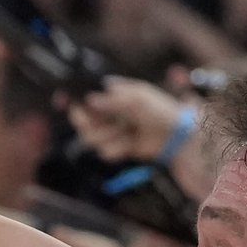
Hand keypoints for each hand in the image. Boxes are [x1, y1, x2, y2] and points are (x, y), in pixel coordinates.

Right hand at [69, 76, 188, 162]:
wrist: (175, 135)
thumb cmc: (159, 110)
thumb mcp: (137, 99)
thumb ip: (112, 100)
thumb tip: (90, 99)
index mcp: (110, 94)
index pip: (83, 97)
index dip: (74, 102)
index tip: (71, 106)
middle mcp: (106, 112)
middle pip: (82, 121)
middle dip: (91, 125)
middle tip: (105, 124)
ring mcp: (110, 130)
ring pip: (92, 139)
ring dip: (111, 137)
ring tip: (128, 132)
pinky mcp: (116, 147)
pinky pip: (105, 152)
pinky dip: (119, 148)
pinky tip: (131, 143)